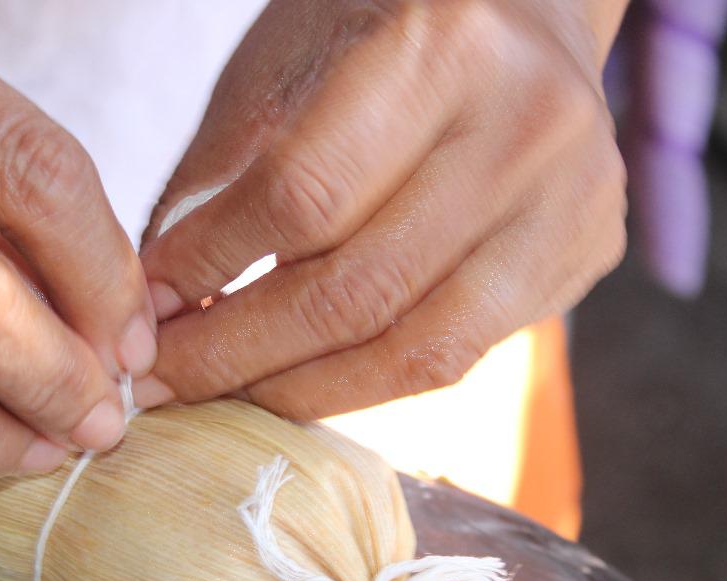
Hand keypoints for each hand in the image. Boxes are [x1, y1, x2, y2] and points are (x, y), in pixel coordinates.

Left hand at [139, 0, 627, 418]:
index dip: (210, 266)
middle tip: (157, 385)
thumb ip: (222, 176)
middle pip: (358, 289)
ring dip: (297, 389)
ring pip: (415, 348)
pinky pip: (456, 356)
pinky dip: (363, 383)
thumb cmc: (382, 28)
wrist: (527, 10)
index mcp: (442, 46)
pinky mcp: (585, 255)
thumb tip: (158, 307)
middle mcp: (526, 127)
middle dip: (237, 353)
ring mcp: (571, 201)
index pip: (304, 196)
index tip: (142, 311)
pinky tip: (297, 383)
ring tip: (220, 396)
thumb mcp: (285, 62)